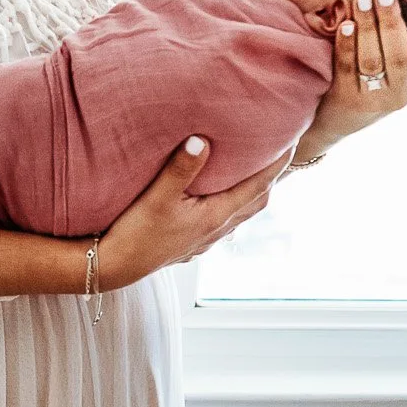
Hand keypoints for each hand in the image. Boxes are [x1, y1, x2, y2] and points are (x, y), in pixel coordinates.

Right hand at [97, 137, 293, 288]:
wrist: (113, 267)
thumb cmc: (135, 233)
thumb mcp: (156, 197)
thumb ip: (181, 168)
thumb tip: (203, 140)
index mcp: (215, 216)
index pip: (258, 186)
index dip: (277, 164)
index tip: (293, 141)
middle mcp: (217, 230)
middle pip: (257, 201)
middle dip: (270, 177)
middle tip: (278, 152)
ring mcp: (205, 240)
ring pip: (241, 213)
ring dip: (252, 192)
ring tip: (254, 170)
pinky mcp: (192, 244)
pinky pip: (224, 221)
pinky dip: (233, 204)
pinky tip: (221, 196)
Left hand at [296, 0, 406, 164]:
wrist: (339, 119)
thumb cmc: (374, 77)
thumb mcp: (397, 63)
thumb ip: (403, 36)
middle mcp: (404, 91)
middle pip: (400, 56)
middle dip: (392, 22)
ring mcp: (377, 98)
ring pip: (373, 60)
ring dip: (367, 27)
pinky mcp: (350, 100)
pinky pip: (348, 69)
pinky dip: (346, 44)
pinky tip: (344, 24)